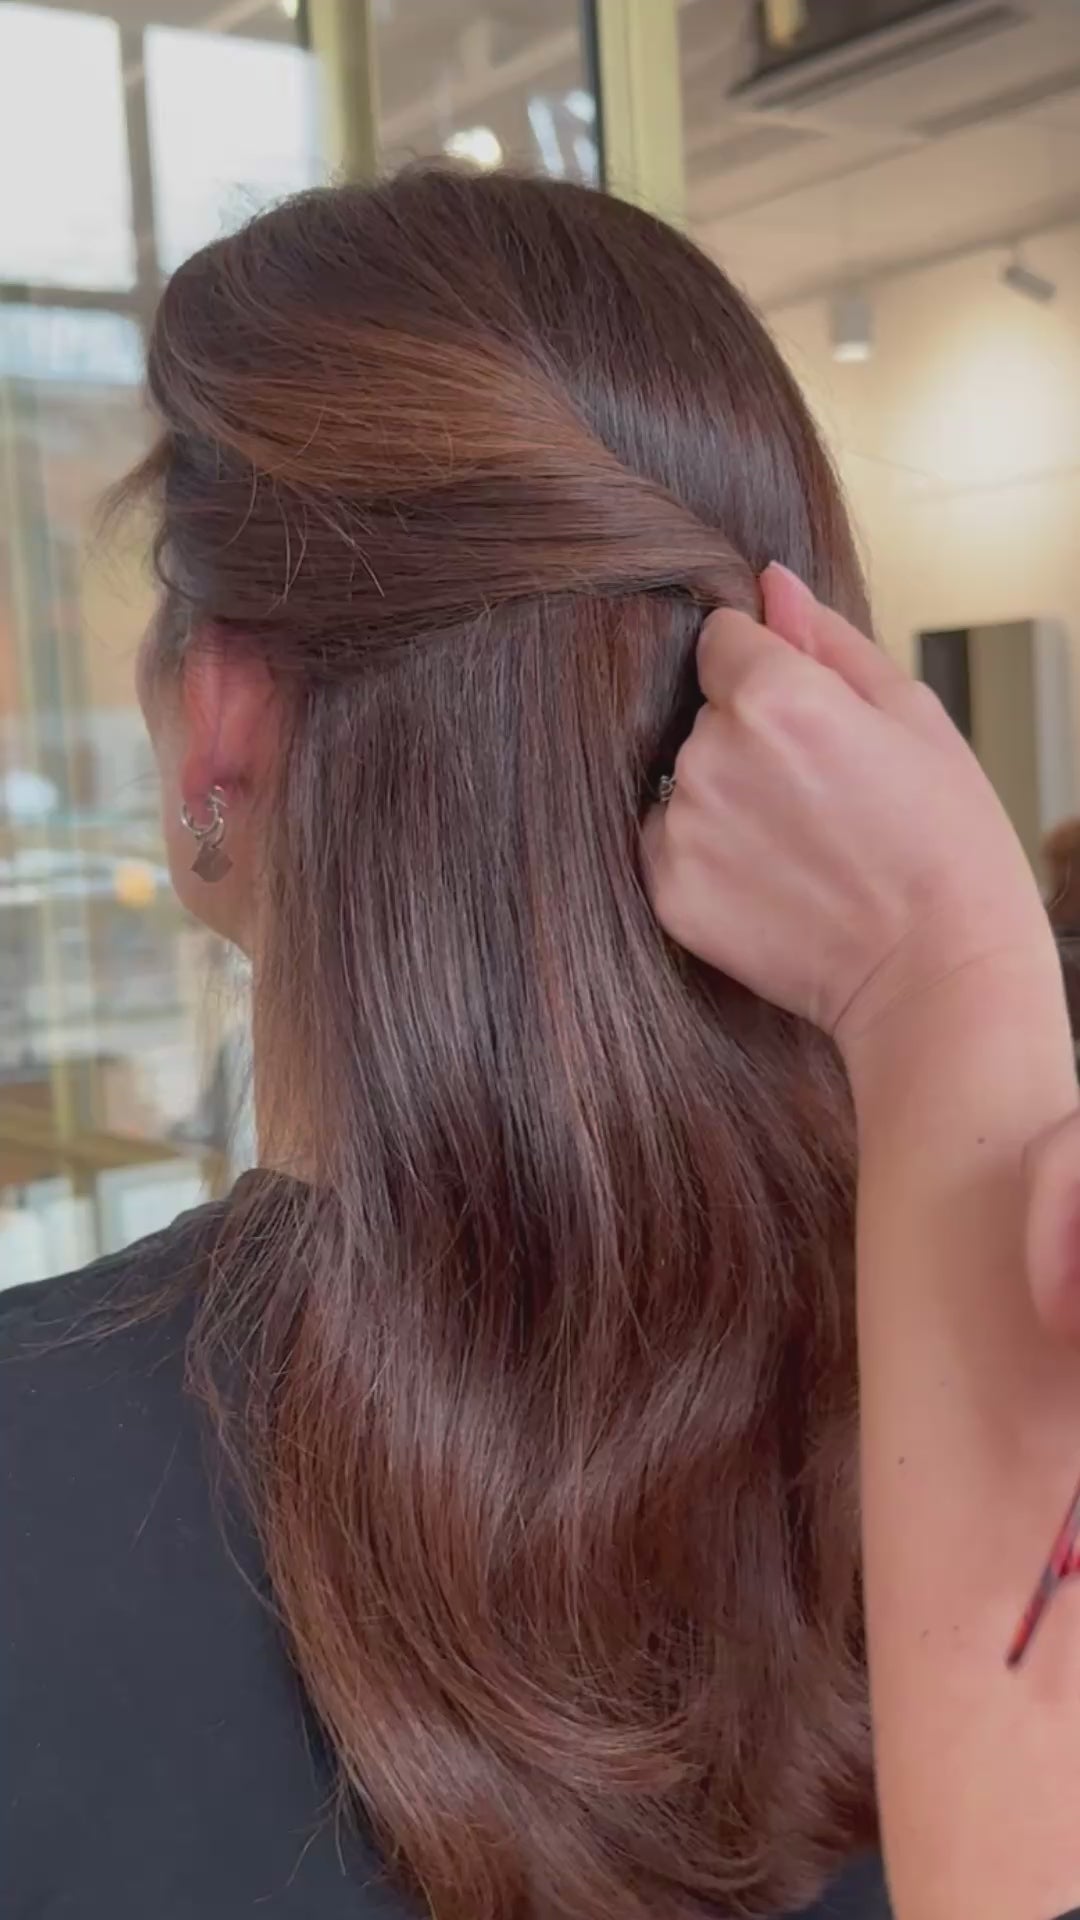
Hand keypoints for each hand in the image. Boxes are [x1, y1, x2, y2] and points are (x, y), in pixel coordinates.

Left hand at [642, 564, 1055, 1054]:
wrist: (936, 973)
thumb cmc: (946, 843)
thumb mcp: (911, 715)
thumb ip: (827, 640)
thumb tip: (770, 585)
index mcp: (772, 693)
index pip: (720, 638)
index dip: (767, 669)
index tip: (808, 717)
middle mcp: (710, 754)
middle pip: (702, 713)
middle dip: (748, 736)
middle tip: (820, 794)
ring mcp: (682, 826)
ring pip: (685, 778)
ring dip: (725, 795)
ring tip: (800, 841)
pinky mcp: (668, 890)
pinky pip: (669, 842)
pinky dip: (708, 854)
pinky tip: (771, 878)